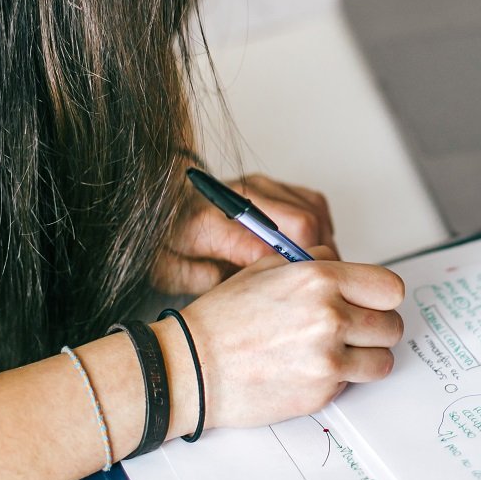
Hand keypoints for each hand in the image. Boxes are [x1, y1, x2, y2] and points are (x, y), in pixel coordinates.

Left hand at [153, 173, 336, 294]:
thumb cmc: (165, 243)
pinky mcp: (271, 183)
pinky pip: (313, 202)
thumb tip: (243, 285)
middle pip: (300, 223)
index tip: (294, 296)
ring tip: (313, 273)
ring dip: (322, 244)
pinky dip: (322, 227)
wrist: (158, 202)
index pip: (260, 247)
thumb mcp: (168, 272)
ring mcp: (258, 185)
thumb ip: (202, 280)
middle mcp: (238, 195)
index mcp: (206, 219)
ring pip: (313, 211)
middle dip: (313, 261)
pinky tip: (310, 250)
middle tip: (312, 290)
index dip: (286, 275)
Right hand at [178, 247, 404, 428]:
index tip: (373, 303)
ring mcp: (328, 358)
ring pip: (383, 360)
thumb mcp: (265, 269)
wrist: (193, 367)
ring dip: (367, 358)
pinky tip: (311, 370)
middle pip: (391, 325)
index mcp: (319, 279)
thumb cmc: (223, 319)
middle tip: (355, 331)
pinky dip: (341, 380)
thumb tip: (343, 264)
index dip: (382, 297)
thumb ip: (314, 263)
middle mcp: (329, 316)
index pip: (389, 288)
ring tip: (339, 354)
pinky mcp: (321, 392)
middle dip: (376, 329)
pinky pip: (354, 384)